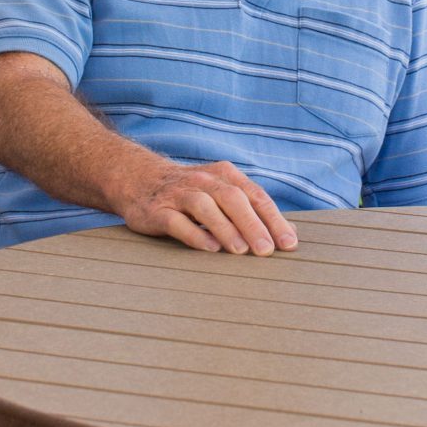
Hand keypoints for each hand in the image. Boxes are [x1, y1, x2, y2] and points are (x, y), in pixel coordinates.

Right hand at [118, 158, 297, 254]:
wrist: (138, 179)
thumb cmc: (190, 193)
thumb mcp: (220, 191)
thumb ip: (250, 209)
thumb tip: (287, 233)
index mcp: (224, 175)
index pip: (255, 196)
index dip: (274, 219)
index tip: (288, 243)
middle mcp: (203, 181)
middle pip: (233, 199)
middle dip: (252, 225)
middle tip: (267, 250)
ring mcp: (178, 194)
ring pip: (205, 207)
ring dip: (226, 229)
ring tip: (241, 251)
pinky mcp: (157, 210)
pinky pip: (177, 221)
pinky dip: (195, 235)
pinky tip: (210, 249)